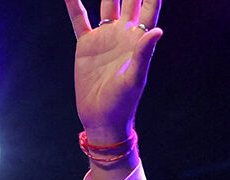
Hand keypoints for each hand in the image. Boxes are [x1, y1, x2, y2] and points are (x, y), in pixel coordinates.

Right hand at [65, 0, 162, 143]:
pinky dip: (73, 3)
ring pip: (106, 2)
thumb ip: (144, 54)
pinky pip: (79, 18)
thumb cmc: (123, 103)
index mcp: (139, 40)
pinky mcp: (86, 44)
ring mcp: (105, 37)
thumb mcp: (135, 78)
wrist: (101, 119)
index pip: (148, 8)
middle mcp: (123, 34)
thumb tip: (157, 31)